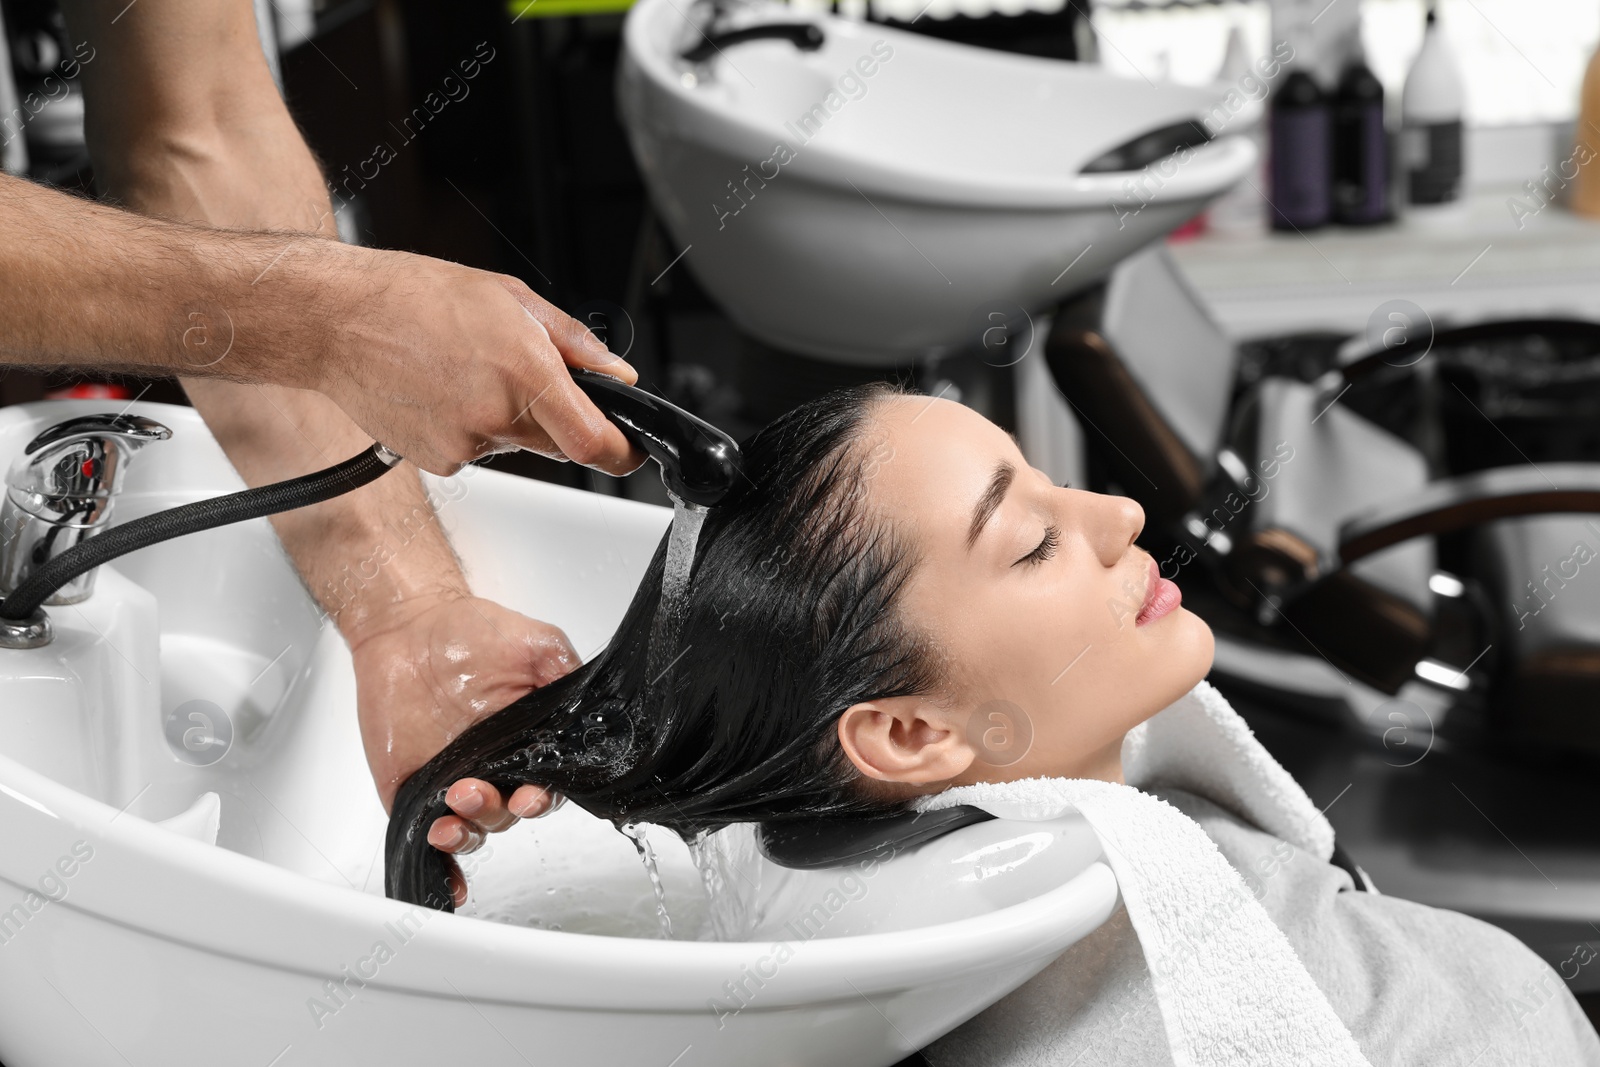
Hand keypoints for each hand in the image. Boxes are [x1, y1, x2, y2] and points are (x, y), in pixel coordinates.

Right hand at [294, 243, 647, 477]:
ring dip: (511, 417)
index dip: (622, 452)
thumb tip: (618, 375)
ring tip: (468, 370)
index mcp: (524, 372)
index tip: (630, 447)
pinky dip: (473, 426)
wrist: (336, 319)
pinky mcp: (439, 460)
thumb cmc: (414, 298)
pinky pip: (478, 451)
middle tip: (524, 376)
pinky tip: (444, 390)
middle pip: (560, 443)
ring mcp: (465, 444)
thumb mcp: (511, 299)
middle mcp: (496, 416)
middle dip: (560, 418)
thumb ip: (575, 344)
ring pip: (517, 446)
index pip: (594, 443)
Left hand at [350, 592, 579, 907]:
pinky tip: (447, 883)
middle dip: (499, 811)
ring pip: (473, 830)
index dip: (542, 800)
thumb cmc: (473, 631)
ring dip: (467, 832)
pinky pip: (428, 842)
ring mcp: (455, 784)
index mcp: (531, 744)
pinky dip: (440, 867)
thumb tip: (594, 710)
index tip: (530, 796)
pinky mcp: (414, 793)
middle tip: (479, 789)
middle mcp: (497, 770)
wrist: (409, 625)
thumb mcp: (537, 645)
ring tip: (454, 804)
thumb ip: (567, 678)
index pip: (547, 788)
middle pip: (510, 816)